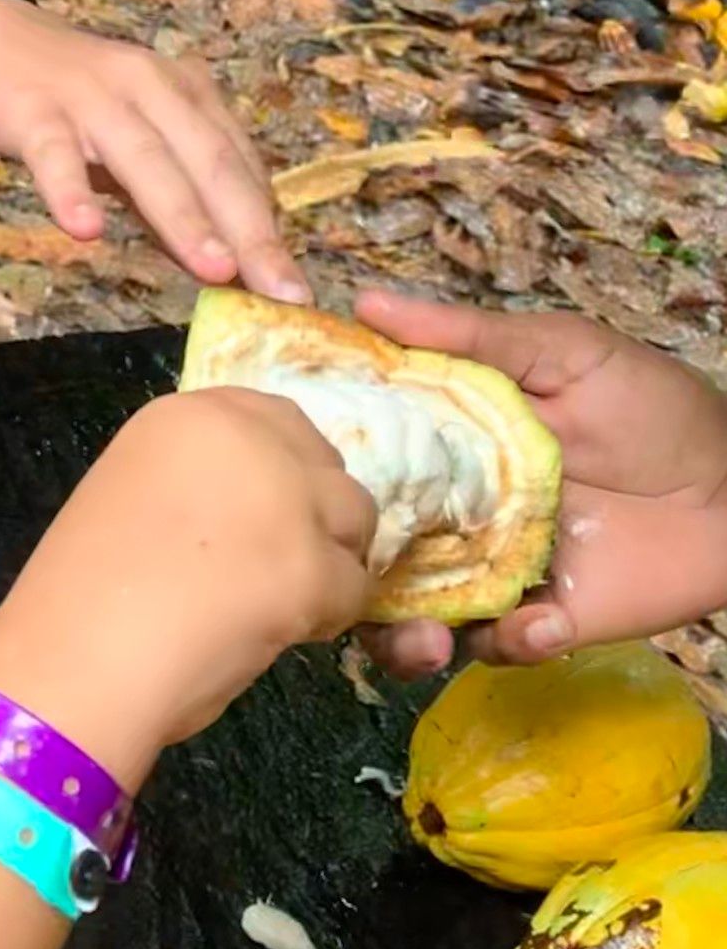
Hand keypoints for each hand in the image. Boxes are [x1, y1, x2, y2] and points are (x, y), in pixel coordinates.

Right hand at [0, 0, 310, 303]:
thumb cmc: (64, 100)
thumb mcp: (130, 143)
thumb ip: (168, 195)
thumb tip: (216, 262)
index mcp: (183, 96)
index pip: (237, 166)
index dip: (267, 228)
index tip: (292, 288)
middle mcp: (150, 88)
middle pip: (209, 162)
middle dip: (249, 231)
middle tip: (281, 291)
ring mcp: (92, 98)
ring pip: (146, 159)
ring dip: (183, 216)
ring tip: (215, 270)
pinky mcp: (33, 110)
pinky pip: (55, 154)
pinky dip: (71, 190)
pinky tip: (85, 232)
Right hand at [0, 389, 375, 783]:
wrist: (75, 659)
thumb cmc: (86, 594)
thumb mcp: (136, 497)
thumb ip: (199, 484)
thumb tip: (256, 513)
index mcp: (186, 416)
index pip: (277, 419)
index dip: (284, 471)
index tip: (265, 516)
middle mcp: (243, 438)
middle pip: (325, 464)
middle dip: (316, 514)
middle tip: (277, 568)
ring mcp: (284, 499)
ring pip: (356, 518)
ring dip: (330, 561)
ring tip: (279, 605)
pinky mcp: (310, 565)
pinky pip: (356, 589)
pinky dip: (327, 618)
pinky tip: (275, 637)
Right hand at [355, 290, 726, 674]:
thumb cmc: (652, 407)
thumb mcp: (559, 351)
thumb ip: (467, 337)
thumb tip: (366, 301)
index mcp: (442, 453)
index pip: (361, 470)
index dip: (324, 481)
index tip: (296, 485)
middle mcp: (452, 518)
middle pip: (370, 558)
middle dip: (349, 587)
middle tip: (349, 589)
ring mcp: (492, 573)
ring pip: (414, 620)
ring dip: (407, 642)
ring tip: (428, 644)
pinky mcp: (542, 621)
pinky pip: (497, 647)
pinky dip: (509, 643)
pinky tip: (541, 623)